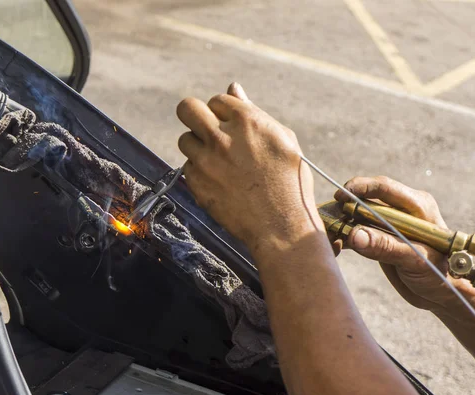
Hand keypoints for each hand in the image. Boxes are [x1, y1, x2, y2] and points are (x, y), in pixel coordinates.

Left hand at [177, 83, 320, 254]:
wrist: (281, 227)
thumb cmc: (289, 182)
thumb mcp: (283, 139)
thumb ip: (253, 112)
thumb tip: (233, 88)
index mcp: (246, 120)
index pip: (217, 100)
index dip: (223, 113)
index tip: (229, 125)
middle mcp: (221, 137)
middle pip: (186, 109)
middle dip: (194, 115)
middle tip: (204, 128)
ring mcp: (205, 161)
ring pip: (185, 140)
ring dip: (198, 147)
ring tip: (219, 163)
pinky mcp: (196, 183)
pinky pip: (188, 168)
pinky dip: (200, 173)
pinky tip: (220, 182)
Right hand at [334, 176, 472, 312]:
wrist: (442, 294)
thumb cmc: (440, 274)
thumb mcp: (415, 260)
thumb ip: (386, 246)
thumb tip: (354, 234)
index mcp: (417, 206)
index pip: (384, 187)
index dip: (360, 187)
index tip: (340, 196)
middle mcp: (401, 210)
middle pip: (366, 199)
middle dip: (345, 207)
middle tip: (327, 219)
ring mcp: (389, 223)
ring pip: (358, 215)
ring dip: (341, 223)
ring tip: (328, 235)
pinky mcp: (380, 236)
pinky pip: (357, 230)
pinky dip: (344, 236)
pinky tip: (335, 245)